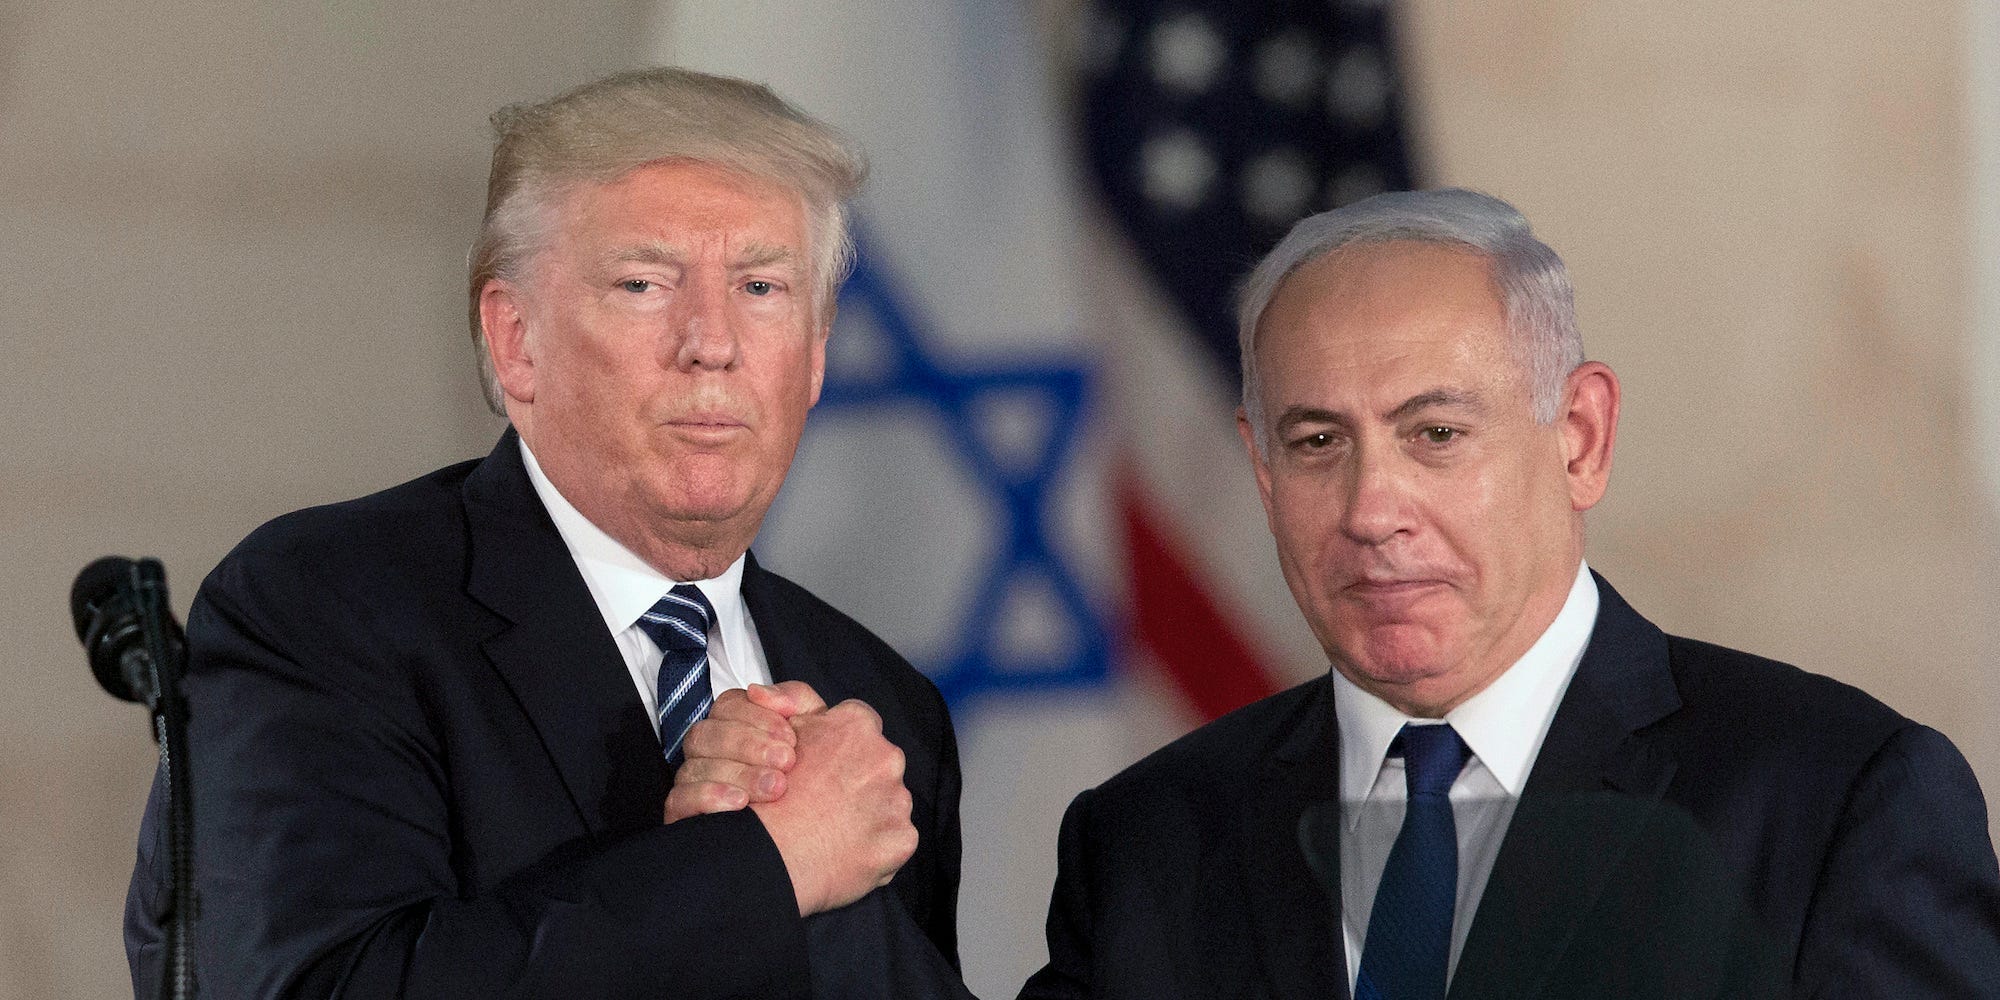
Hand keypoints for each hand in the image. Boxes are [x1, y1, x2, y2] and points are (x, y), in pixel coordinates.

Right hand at [665, 682, 819, 822]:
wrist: (816, 829)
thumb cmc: (813, 772)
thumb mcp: (815, 729)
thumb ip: (795, 700)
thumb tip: (760, 692)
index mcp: (734, 724)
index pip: (728, 706)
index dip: (757, 717)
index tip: (790, 736)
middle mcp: (709, 751)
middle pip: (706, 734)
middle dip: (749, 745)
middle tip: (787, 762)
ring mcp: (693, 782)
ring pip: (694, 766)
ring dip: (738, 774)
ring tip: (775, 788)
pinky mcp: (684, 814)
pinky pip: (678, 800)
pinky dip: (708, 797)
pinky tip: (740, 803)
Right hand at [751, 699, 918, 915]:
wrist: (770, 855)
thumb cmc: (770, 796)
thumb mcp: (778, 732)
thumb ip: (795, 703)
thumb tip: (785, 695)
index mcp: (857, 726)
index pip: (861, 725)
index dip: (842, 746)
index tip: (827, 765)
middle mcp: (886, 757)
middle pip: (879, 762)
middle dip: (860, 777)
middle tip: (829, 800)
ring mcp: (898, 799)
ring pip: (889, 800)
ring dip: (870, 811)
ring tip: (835, 829)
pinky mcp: (903, 837)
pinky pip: (894, 838)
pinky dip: (876, 845)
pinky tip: (847, 851)